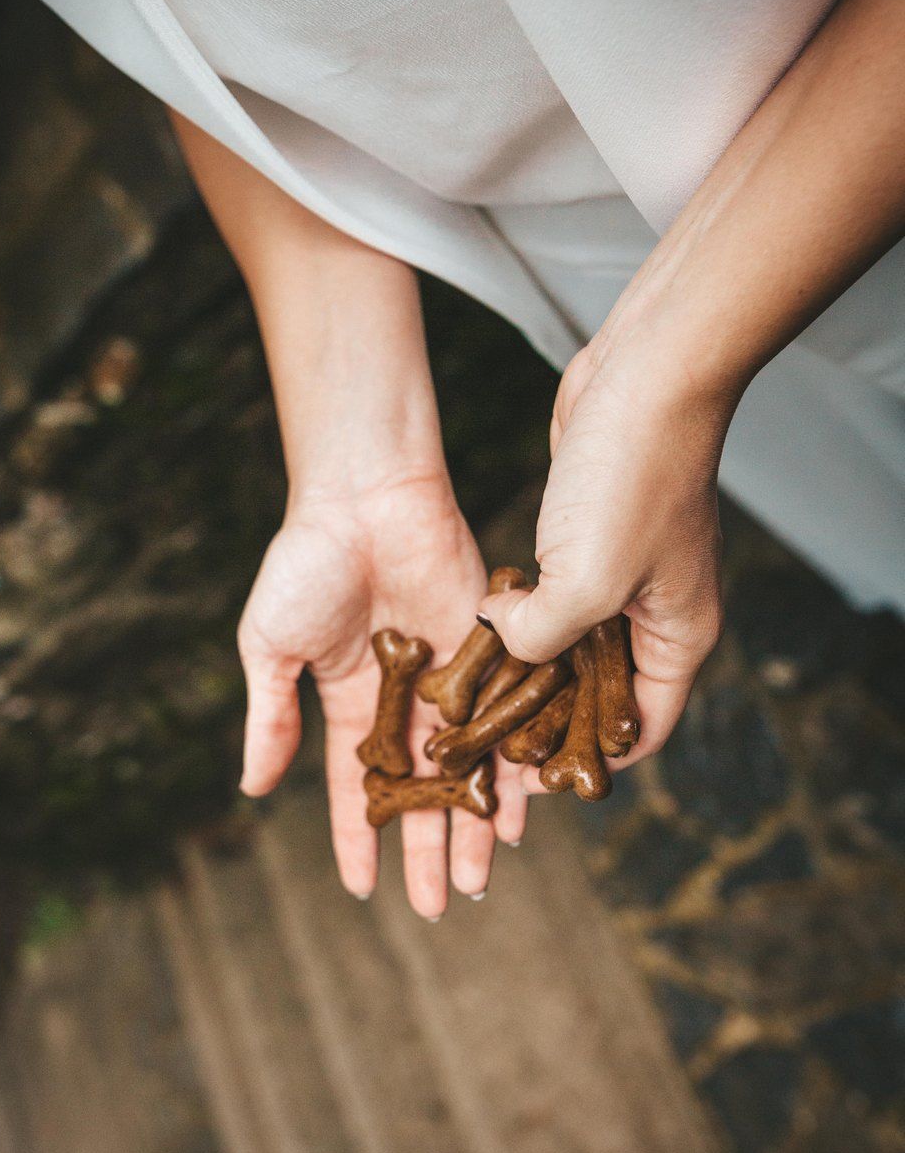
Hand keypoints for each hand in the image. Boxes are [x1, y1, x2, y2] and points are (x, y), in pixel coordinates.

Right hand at [237, 476, 527, 915]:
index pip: (354, 788)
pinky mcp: (491, 650)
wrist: (366, 497)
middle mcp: (404, 700)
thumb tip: (252, 788)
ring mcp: (449, 678)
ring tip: (481, 881)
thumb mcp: (270, 646)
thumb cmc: (307, 564)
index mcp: (350, 702)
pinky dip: (514, 765)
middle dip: (426, 850)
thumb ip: (271, 715)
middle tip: (440, 907)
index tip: (364, 890)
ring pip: (468, 769)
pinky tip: (521, 813)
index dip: (358, 838)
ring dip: (474, 825)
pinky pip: (507, 719)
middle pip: (420, 792)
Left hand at [480, 326, 728, 775]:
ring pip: (573, 643)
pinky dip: (522, 615)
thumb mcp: (585, 580)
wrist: (645, 373)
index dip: (587, 760)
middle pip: (601, 693)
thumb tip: (503, 646)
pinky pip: (555, 597)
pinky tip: (481, 627)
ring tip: (474, 696)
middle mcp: (656, 612)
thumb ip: (542, 638)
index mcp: (679, 638)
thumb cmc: (633, 478)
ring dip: (528, 665)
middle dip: (549, 718)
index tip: (530, 779)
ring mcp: (625, 572)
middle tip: (489, 740)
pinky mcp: (591, 537)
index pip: (640, 730)